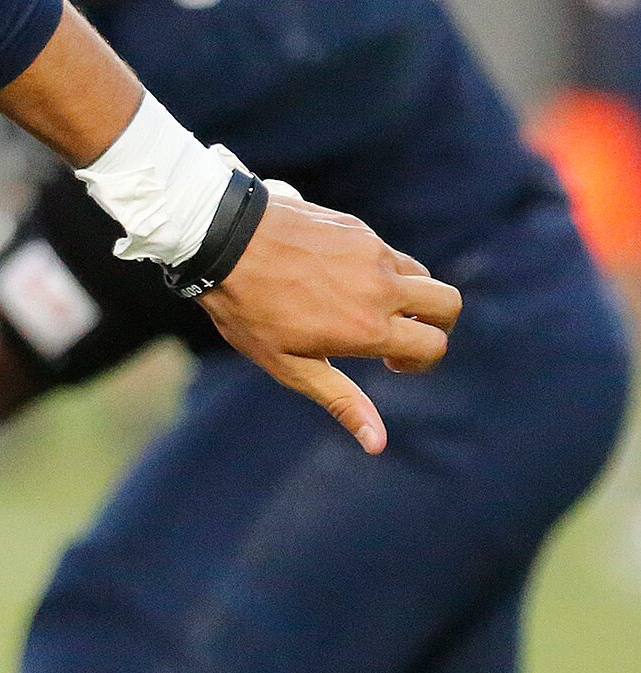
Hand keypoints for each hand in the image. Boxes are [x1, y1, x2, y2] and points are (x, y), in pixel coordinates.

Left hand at [197, 191, 460, 454]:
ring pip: (421, 275)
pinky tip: (336, 276)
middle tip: (400, 332)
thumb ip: (341, 399)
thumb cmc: (248, 311)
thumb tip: (378, 444)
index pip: (434, 346)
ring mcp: (372, 252)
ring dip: (409, 294)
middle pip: (449, 304)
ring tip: (363, 305)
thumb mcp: (289, 365)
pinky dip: (380, 268)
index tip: (391, 364)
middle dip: (437, 324)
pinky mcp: (357, 227)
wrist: (223, 242)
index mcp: (369, 327)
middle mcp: (381, 287)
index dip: (421, 361)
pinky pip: (387, 252)